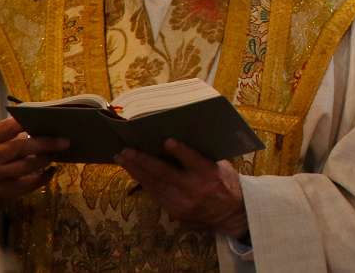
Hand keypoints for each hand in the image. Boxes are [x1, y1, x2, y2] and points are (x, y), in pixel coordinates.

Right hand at [0, 118, 67, 206]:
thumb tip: (51, 123)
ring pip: (25, 166)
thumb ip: (16, 130)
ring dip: (45, 160)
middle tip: (65, 141)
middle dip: (46, 144)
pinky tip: (52, 170)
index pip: (10, 126)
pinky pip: (27, 185)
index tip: (51, 119)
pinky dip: (43, 178)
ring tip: (56, 154)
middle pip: (20, 147)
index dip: (31, 122)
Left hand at [116, 140, 247, 237]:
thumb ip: (201, 157)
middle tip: (126, 150)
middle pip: (165, 174)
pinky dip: (143, 182)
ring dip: (136, 171)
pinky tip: (134, 172)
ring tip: (122, 159)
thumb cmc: (226, 183)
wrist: (231, 214)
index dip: (180, 151)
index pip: (193, 160)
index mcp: (210, 175)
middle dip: (143, 161)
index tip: (167, 141)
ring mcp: (183, 203)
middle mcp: (195, 189)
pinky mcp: (175, 211)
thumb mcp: (221, 166)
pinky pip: (155, 194)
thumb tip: (177, 142)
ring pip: (155, 185)